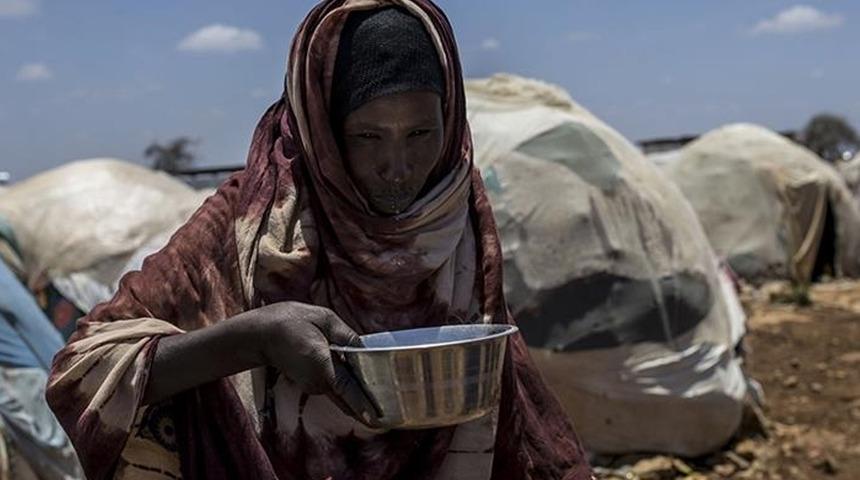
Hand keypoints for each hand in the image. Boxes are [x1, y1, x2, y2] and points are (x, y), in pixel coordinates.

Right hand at [254, 301, 380, 427]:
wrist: (262, 335)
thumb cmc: (292, 321)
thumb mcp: (324, 318)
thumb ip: (347, 334)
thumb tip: (364, 348)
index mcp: (322, 364)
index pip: (347, 388)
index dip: (362, 404)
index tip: (375, 420)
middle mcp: (318, 380)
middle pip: (350, 395)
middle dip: (368, 401)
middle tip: (390, 411)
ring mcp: (314, 386)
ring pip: (343, 392)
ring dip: (358, 391)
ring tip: (381, 392)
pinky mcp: (312, 386)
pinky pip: (336, 388)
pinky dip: (348, 386)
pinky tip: (360, 378)